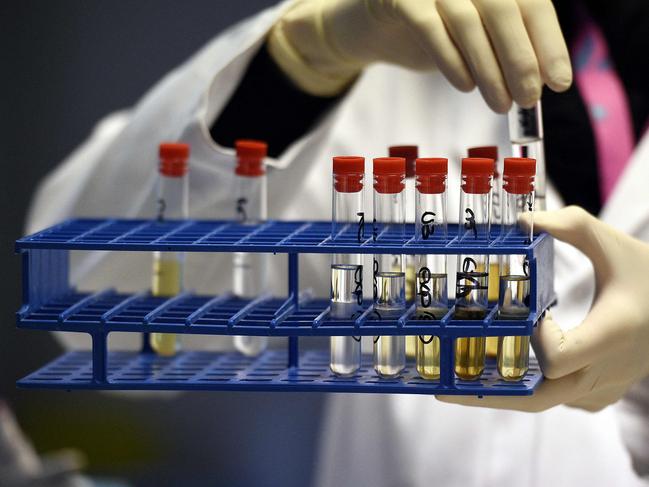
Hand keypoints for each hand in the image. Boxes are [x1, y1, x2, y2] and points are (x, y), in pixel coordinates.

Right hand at [268, 0, 571, 111]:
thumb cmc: (431, 28)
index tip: (559, 81)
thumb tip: (543, 80)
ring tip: (500, 104)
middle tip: (528, 99)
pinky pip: (429, 27)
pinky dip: (451, 60)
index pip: (531, 1)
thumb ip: (505, 44)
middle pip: (504, 7)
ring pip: (469, 20)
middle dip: (521, 59)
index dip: (548, 42)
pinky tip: (466, 86)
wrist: (369, 22)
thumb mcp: (475, 32)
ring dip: (490, 69)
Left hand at [438, 206, 648, 411]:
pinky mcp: (598, 395)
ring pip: (544, 401)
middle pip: (538, 398)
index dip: (533, 340)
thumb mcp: (609, 241)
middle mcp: (604, 373)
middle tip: (442, 389)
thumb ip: (567, 226)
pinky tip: (497, 371)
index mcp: (610, 335)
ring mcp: (601, 390)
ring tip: (458, 380)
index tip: (528, 315)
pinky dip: (525, 388)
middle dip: (487, 395)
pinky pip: (556, 399)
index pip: (559, 357)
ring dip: (502, 390)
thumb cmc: (645, 273)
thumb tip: (519, 222)